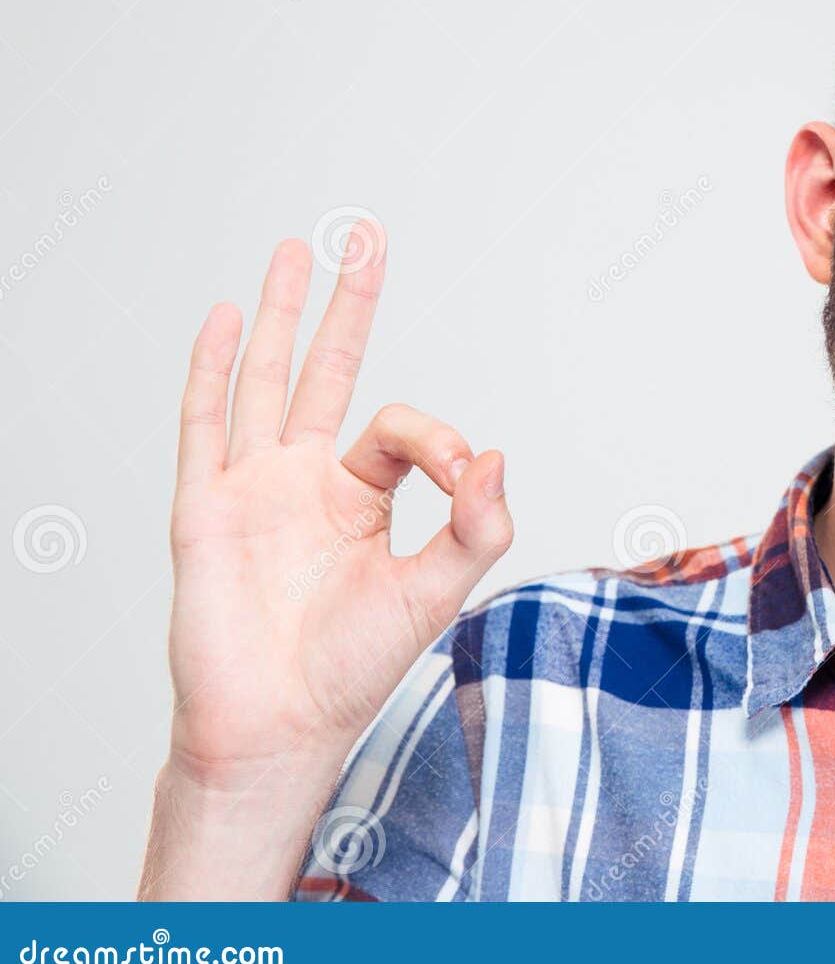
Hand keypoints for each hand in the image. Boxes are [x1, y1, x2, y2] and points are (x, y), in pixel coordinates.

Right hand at [140, 221, 512, 897]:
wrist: (277, 726)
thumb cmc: (349, 670)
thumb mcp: (434, 592)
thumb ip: (476, 526)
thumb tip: (499, 456)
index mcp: (361, 501)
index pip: (400, 429)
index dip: (439, 438)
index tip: (462, 474)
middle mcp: (306, 483)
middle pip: (327, 371)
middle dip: (347, 304)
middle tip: (364, 237)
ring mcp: (253, 488)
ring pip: (267, 380)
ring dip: (282, 315)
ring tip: (296, 250)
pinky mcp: (207, 507)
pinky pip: (208, 424)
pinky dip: (215, 369)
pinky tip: (230, 319)